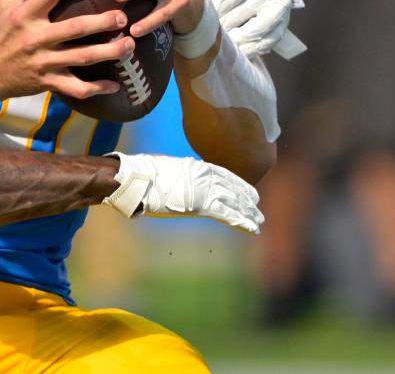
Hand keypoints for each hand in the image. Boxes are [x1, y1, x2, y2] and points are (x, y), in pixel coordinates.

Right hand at [0, 0, 133, 100]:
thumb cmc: (1, 33)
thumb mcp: (6, 4)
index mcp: (25, 15)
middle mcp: (35, 38)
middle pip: (75, 28)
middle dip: (103, 21)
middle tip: (123, 16)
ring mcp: (43, 62)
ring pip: (83, 57)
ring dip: (110, 51)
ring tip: (131, 44)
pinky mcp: (49, 82)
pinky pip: (77, 88)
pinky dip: (98, 88)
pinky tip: (115, 84)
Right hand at [104, 152, 263, 234]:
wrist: (137, 178)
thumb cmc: (143, 173)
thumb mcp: (165, 168)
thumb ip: (176, 175)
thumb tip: (172, 181)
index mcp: (197, 166)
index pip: (225, 175)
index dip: (238, 185)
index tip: (248, 192)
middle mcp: (205, 176)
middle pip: (233, 189)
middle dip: (246, 201)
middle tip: (257, 210)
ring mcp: (205, 189)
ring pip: (234, 202)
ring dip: (248, 213)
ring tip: (258, 221)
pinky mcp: (202, 204)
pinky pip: (227, 214)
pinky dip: (242, 222)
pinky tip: (252, 229)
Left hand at [211, 0, 305, 58]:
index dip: (214, 8)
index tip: (200, 18)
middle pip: (240, 15)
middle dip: (220, 25)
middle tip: (204, 35)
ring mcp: (281, 8)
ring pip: (254, 31)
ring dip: (234, 40)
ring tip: (218, 45)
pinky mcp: (283, 25)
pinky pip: (266, 42)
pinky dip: (250, 49)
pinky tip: (236, 50)